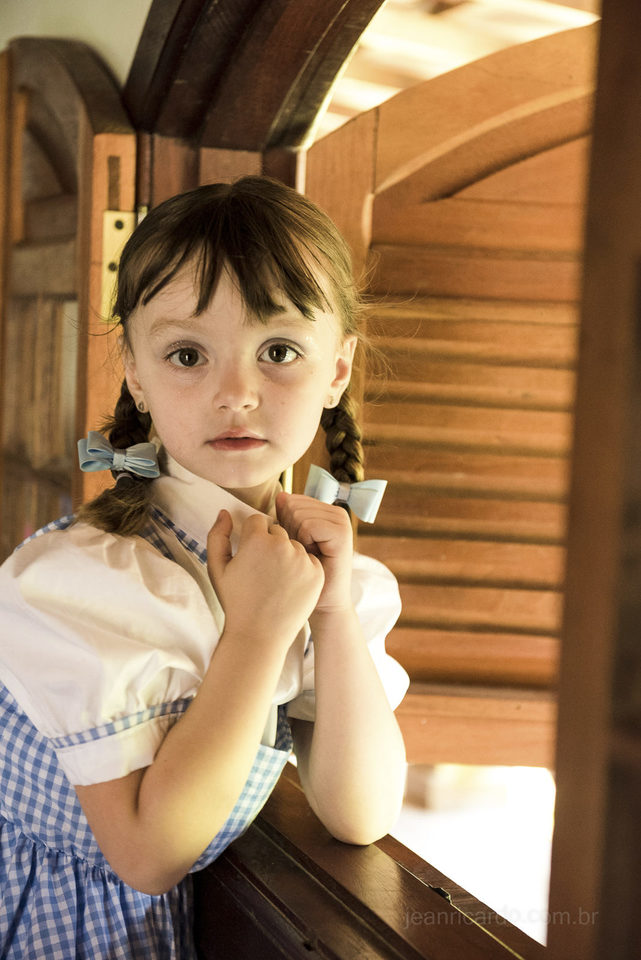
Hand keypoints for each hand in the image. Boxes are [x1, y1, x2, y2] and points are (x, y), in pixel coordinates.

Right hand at [207, 510, 323, 645]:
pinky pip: (309, 559)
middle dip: (270, 545)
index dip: (252, 538)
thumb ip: (217, 536)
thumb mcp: (217, 569)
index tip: (250, 558)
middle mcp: (283, 546)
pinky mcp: (317, 573)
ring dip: (287, 555)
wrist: (259, 636)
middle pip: (278, 531)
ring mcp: (302, 560)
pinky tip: (290, 586)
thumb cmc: (235, 602)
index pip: (258, 521)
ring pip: (294, 545)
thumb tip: (225, 512)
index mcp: (257, 541)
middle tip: (262, 572)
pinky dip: (302, 568)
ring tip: (276, 581)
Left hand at [274, 492, 353, 613]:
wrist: (320, 600)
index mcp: (325, 510)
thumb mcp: (291, 538)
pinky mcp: (342, 533)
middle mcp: (337, 512)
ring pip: (299, 514)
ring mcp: (342, 521)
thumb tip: (281, 495)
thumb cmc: (302, 572)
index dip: (284, 523)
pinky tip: (313, 555)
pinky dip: (304, 542)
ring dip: (297, 538)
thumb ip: (286, 517)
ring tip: (308, 554)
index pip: (292, 500)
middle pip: (294, 505)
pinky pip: (309, 525)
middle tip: (302, 551)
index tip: (296, 545)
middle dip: (290, 529)